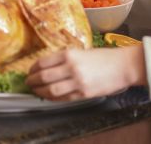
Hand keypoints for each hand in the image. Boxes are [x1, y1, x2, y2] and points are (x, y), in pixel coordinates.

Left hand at [26, 46, 144, 101]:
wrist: (122, 66)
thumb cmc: (103, 57)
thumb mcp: (80, 52)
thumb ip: (64, 59)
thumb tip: (47, 67)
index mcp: (69, 54)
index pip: (43, 62)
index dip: (33, 69)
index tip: (30, 71)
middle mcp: (71, 67)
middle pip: (44, 77)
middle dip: (32, 81)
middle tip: (28, 82)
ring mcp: (77, 82)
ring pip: (51, 90)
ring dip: (40, 91)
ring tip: (35, 90)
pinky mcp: (84, 94)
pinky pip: (63, 98)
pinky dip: (53, 98)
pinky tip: (49, 96)